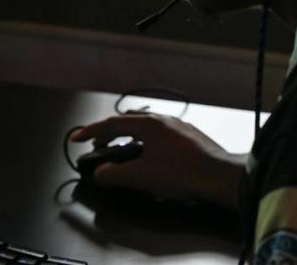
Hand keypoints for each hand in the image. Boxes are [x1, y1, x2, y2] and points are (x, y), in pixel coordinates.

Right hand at [70, 113, 244, 209]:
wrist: (220, 177)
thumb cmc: (182, 173)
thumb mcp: (142, 176)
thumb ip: (116, 174)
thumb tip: (100, 174)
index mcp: (148, 124)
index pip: (111, 124)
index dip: (90, 131)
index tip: (76, 138)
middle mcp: (162, 119)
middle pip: (128, 120)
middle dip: (110, 132)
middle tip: (100, 145)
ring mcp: (178, 126)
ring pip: (146, 126)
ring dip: (130, 136)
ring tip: (123, 151)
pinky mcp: (190, 137)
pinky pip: (160, 134)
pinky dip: (146, 141)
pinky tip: (150, 156)